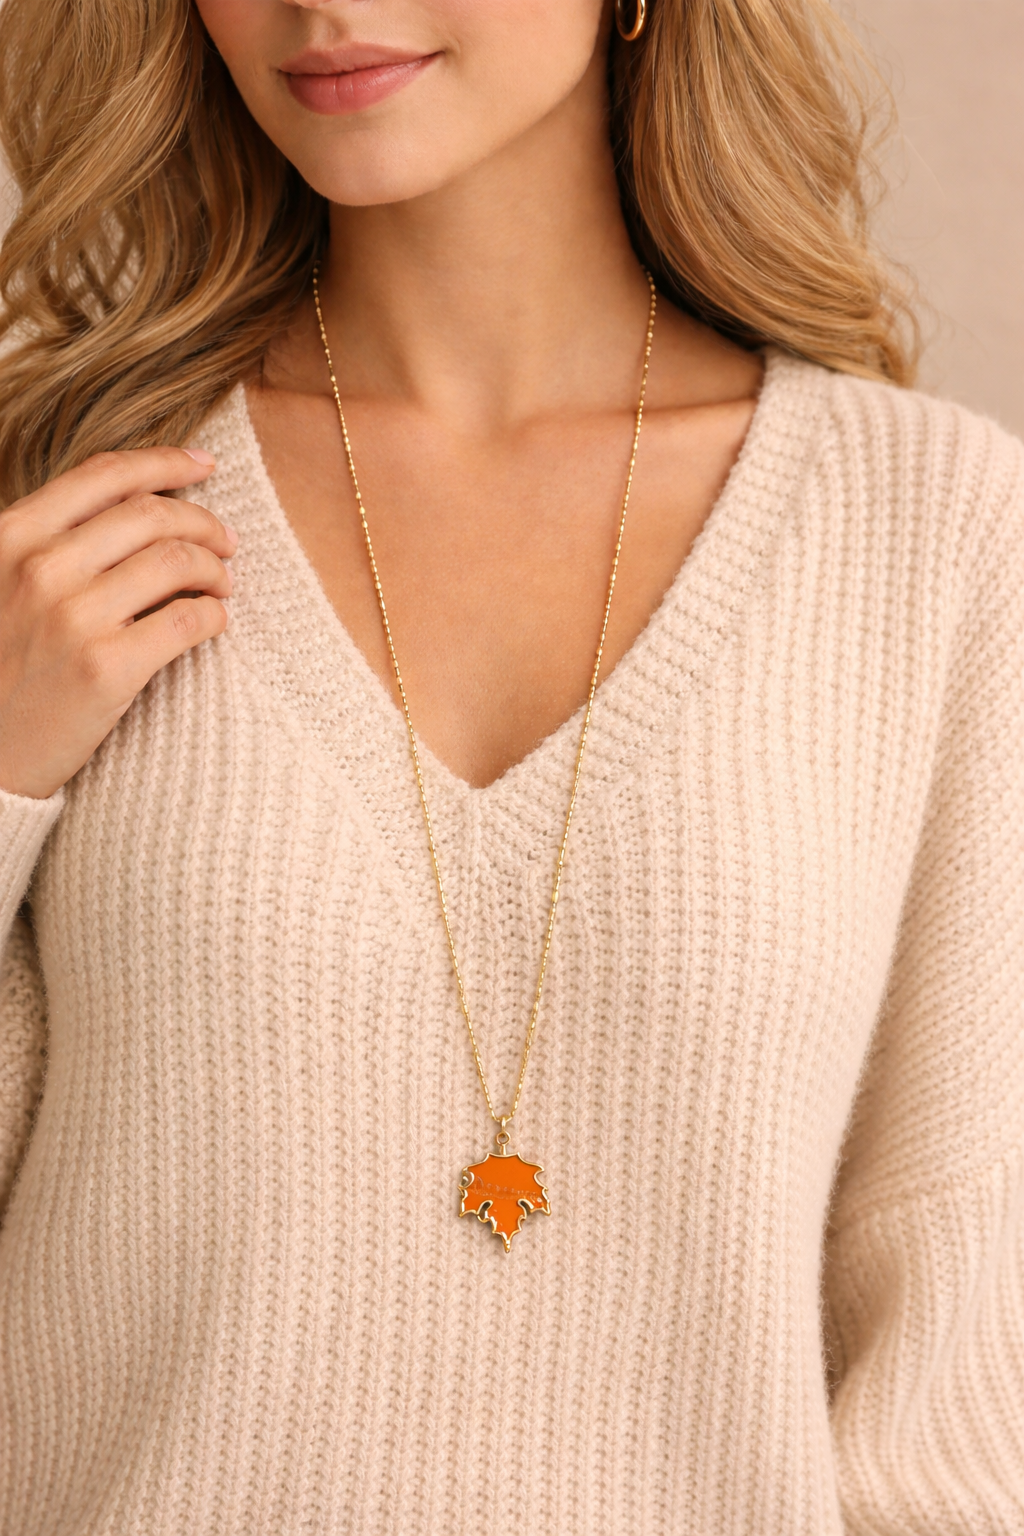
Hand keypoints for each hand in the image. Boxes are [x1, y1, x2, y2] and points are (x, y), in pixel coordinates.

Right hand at [0, 448, 235, 799]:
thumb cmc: (4, 666)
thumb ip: (52, 541)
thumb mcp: (4, 584)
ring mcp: (73, 617)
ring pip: (178, 562)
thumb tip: (140, 503)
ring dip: (216, 570)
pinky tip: (215, 622)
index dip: (165, 462)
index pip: (104, 475)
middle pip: (153, 514)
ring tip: (223, 586)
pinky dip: (215, 616)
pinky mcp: (106, 668)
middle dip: (204, 522)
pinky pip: (189, 621)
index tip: (205, 463)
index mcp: (12, 535)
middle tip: (227, 542)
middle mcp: (40, 567)